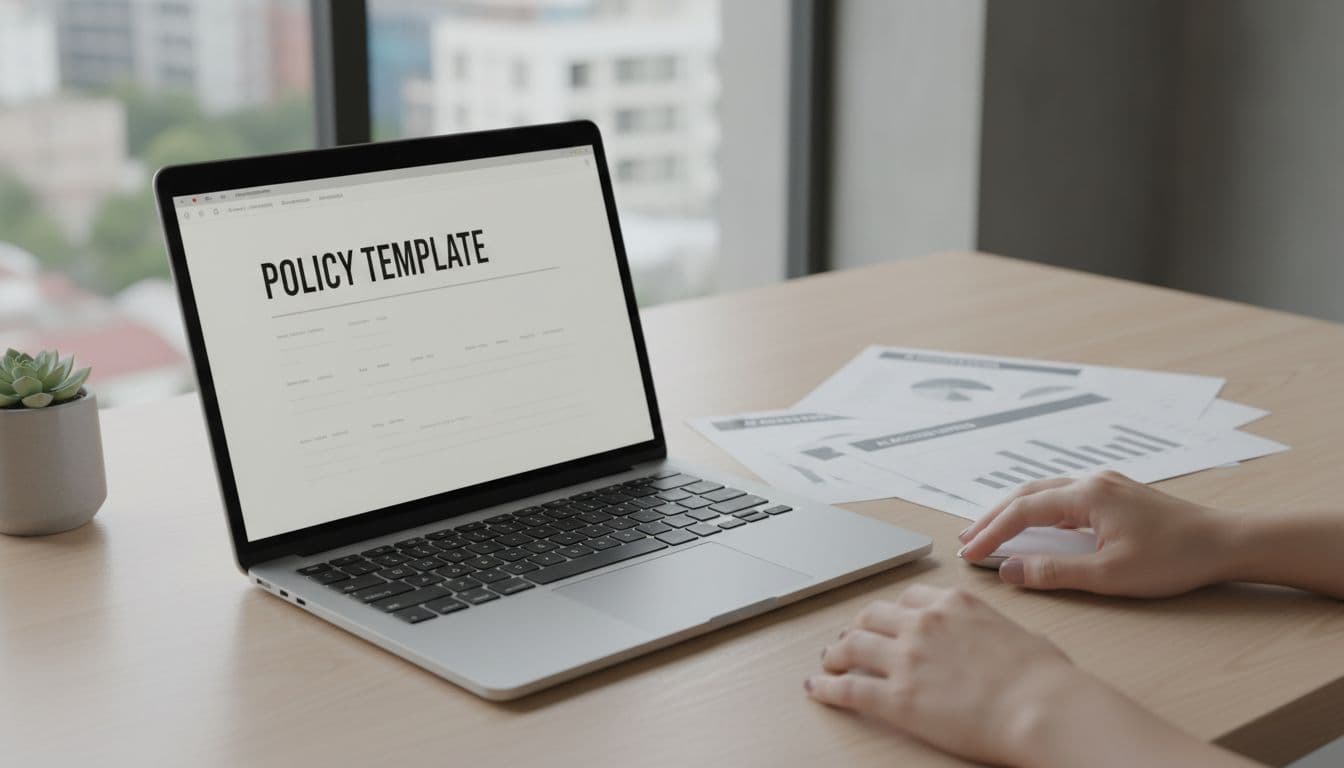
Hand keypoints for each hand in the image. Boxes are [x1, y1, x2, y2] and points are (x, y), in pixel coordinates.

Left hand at [805, 585, 1089, 765]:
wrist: (1043, 708)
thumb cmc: (1045, 677)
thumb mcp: (1019, 634)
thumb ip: (995, 629)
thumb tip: (1004, 638)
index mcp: (953, 604)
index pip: (909, 598)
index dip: (892, 612)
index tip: (886, 621)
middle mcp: (923, 623)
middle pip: (872, 616)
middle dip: (857, 627)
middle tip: (849, 639)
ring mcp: (906, 658)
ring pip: (852, 645)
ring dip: (835, 653)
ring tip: (829, 662)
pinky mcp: (896, 697)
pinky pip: (848, 688)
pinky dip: (826, 687)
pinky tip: (816, 688)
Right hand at [958, 471, 1227, 596]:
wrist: (1226, 542)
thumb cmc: (1174, 559)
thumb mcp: (1109, 575)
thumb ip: (1054, 572)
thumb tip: (1010, 570)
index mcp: (1086, 496)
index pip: (1022, 511)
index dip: (990, 533)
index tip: (968, 553)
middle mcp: (1091, 481)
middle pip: (1026, 494)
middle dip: (992, 516)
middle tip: (966, 539)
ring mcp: (1105, 484)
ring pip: (1044, 492)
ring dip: (1013, 512)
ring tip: (989, 531)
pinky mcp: (1116, 494)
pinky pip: (1063, 497)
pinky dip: (1038, 511)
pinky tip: (1033, 526)